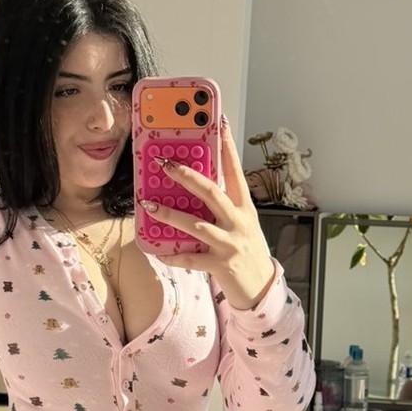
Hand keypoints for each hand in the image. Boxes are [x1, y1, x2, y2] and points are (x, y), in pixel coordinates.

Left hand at [138, 117, 276, 308]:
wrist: (262, 287)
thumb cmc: (248, 250)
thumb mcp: (242, 223)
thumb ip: (224, 205)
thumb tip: (196, 185)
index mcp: (244, 207)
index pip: (235, 171)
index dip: (227, 147)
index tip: (220, 123)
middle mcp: (238, 222)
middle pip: (212, 192)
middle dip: (187, 177)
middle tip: (166, 164)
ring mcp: (229, 244)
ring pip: (196, 225)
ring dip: (170, 214)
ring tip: (149, 205)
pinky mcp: (220, 265)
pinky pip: (190, 259)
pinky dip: (172, 255)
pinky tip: (157, 252)